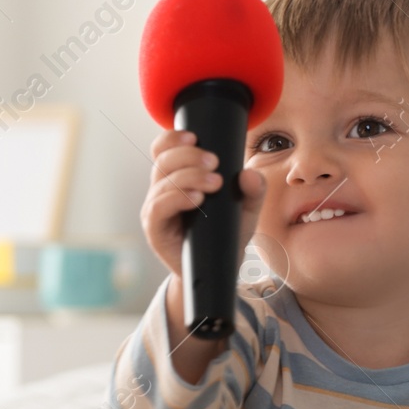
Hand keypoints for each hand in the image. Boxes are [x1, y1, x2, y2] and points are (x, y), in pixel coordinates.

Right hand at [141, 129, 266, 282]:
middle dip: (189, 156)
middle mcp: (161, 190)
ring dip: (189, 176)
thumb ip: (253, 190)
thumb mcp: (246, 210)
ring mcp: (155, 209)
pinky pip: (159, 207)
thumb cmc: (225, 235)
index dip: (173, 138)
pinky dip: (178, 198)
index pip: (164, 149)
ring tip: (215, 183)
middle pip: (163, 160)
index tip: (195, 137)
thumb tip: (249, 174)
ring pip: (162, 181)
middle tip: (215, 162)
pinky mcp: (155, 229)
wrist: (217, 271)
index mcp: (176, 178)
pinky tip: (197, 198)